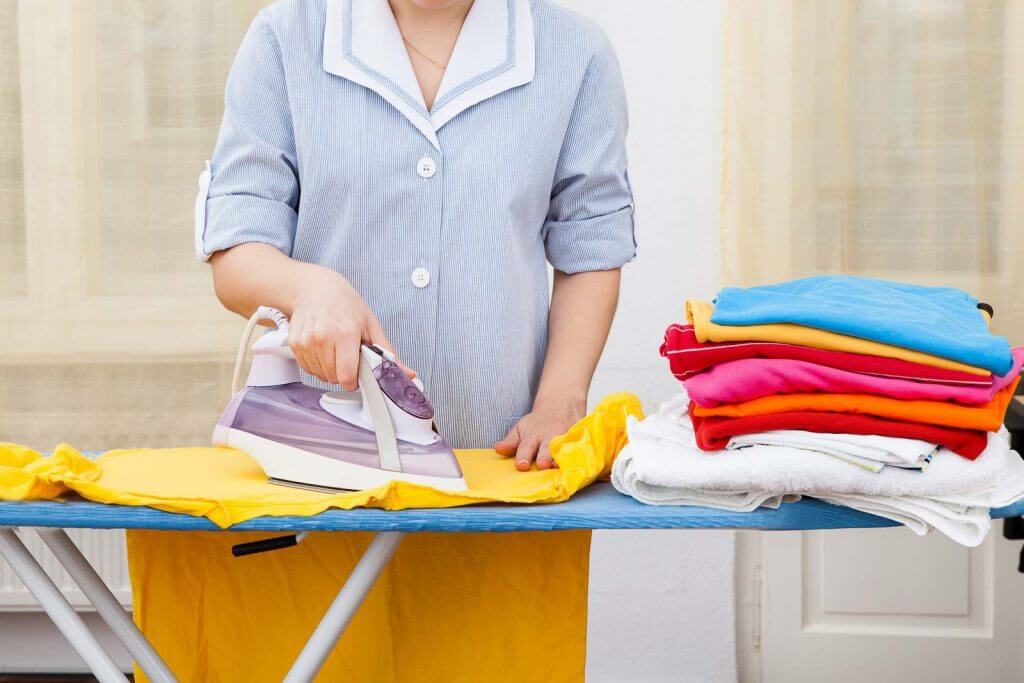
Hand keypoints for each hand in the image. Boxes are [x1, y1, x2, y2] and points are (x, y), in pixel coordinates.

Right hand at [287, 266, 411, 388]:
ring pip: (320, 375)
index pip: (347, 376)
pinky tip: (322, 348)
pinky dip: (316, 364)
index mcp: (345, 334)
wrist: (314, 288)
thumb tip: (408, 373)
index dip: (354, 381)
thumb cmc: (345, 304)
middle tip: (347, 356)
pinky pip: (308, 368)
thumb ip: (388, 353)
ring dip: (329, 369)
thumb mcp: (371, 324)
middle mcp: (323, 338)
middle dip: (343, 373)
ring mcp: (306, 342)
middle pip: (334, 378)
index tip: (357, 374)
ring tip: (334, 349)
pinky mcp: (295, 344)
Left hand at [494, 397, 585, 470]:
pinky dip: (577, 453)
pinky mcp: (577, 438)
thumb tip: (498, 450)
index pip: (526, 448)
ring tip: (559, 466)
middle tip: (542, 465)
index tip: (522, 465)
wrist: (560, 403)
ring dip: (561, 458)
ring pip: (563, 449)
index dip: (524, 457)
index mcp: (532, 437)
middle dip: (544, 457)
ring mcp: (564, 438)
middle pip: (546, 449)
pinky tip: (577, 461)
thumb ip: (510, 441)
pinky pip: (578, 447)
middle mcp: (548, 438)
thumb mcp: (521, 428)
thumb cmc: (537, 423)